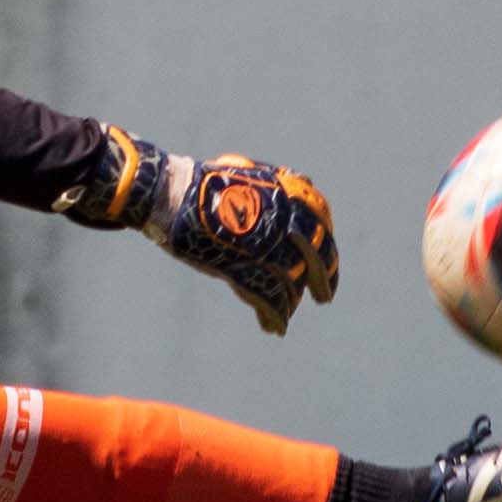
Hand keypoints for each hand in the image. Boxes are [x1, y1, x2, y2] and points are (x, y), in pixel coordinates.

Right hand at [59, 125, 338, 333]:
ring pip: (291, 284)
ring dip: (291, 302)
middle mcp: (283, 221)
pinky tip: (275, 328)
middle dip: (323, 279)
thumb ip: (280, 184)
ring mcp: (264, 247)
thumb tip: (307, 182)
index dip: (328, 249)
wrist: (172, 194)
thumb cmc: (203, 184)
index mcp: (287, 196)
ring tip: (287, 314)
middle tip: (324, 298)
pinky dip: (274, 317)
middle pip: (316, 258)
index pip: (321, 226)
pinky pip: (267, 299)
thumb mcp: (250, 173)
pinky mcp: (243, 269)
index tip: (329, 264)